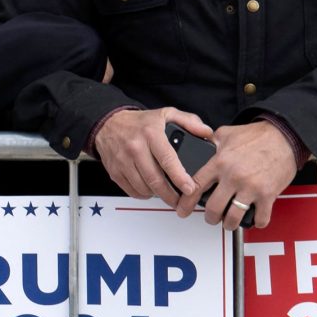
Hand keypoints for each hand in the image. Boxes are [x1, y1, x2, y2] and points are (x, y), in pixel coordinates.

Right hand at [90, 107, 211, 208]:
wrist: (109, 124)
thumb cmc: (139, 122)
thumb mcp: (166, 114)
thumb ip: (189, 122)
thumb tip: (207, 133)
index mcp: (151, 133)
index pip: (167, 159)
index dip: (179, 177)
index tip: (190, 188)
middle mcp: (135, 147)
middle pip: (155, 179)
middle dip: (171, 195)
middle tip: (181, 201)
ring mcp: (123, 161)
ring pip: (143, 188)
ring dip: (158, 195)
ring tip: (167, 194)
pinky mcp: (115, 172)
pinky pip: (132, 191)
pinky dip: (144, 194)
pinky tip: (151, 190)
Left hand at [191, 121, 301, 230]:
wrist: (285, 136)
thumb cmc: (258, 135)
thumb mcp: (227, 133)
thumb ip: (211, 142)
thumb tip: (199, 145)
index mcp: (220, 162)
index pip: (196, 186)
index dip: (186, 202)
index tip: (182, 210)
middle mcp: (233, 176)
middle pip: (213, 208)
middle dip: (210, 217)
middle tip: (211, 217)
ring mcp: (251, 187)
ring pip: (233, 217)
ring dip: (229, 224)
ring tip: (229, 222)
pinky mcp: (268, 195)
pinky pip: (259, 218)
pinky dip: (256, 222)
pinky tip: (254, 218)